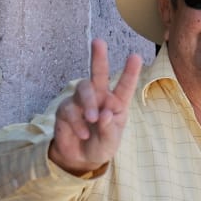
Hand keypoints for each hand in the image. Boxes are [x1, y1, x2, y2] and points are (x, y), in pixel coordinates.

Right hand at [48, 39, 142, 176]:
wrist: (79, 159)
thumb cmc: (100, 146)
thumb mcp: (110, 142)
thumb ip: (109, 129)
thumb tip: (105, 113)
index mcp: (116, 104)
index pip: (124, 86)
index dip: (130, 72)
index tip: (135, 56)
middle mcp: (99, 97)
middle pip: (98, 73)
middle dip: (98, 57)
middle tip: (98, 42)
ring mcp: (80, 101)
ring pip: (83, 89)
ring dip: (89, 103)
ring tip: (93, 119)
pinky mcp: (65, 109)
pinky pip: (70, 110)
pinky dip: (77, 123)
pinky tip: (83, 134)